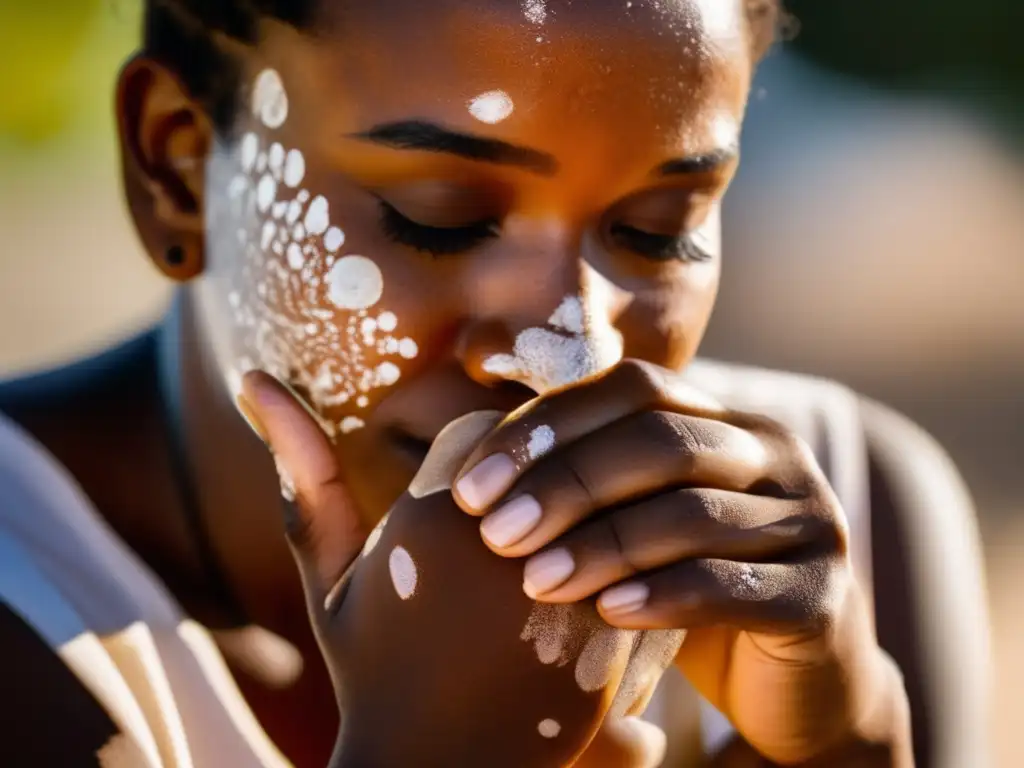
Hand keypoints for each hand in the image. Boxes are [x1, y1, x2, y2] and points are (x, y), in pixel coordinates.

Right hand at [241, 372, 669, 767]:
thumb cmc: (374, 666)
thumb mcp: (329, 572)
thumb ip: (303, 471)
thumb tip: (251, 376)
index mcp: (428, 516)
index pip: (485, 428)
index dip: (477, 470)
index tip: (465, 511)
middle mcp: (502, 543)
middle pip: (546, 458)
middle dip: (528, 489)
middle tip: (504, 542)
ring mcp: (563, 589)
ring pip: (595, 496)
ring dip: (575, 519)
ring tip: (539, 573)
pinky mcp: (611, 634)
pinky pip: (635, 552)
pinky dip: (613, 565)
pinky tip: (574, 604)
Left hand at [451, 360, 908, 763]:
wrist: (796, 682)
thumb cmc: (689, 594)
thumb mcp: (635, 527)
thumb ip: (584, 488)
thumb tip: (467, 465)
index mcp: (723, 419)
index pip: (631, 388)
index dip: (547, 426)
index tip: (471, 486)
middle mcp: (772, 452)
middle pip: (660, 441)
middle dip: (566, 483)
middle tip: (496, 532)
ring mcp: (808, 519)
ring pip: (692, 512)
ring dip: (602, 544)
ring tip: (536, 581)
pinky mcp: (822, 594)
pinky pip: (731, 584)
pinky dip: (661, 596)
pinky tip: (607, 614)